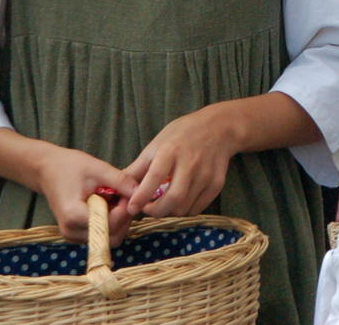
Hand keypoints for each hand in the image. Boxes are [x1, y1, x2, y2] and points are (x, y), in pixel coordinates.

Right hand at [31, 147, 135, 243]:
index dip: (125, 210)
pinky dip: (110, 222)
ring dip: (118, 221)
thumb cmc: (70, 166)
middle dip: (124, 218)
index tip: (128, 192)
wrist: (47, 170)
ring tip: (116, 198)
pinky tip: (108, 204)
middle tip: (125, 196)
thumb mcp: (98, 169)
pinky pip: (101, 235)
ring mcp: (72, 236)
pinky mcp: (76, 234)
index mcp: (74, 216)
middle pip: (111, 237)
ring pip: (108, 238)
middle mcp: (71, 232)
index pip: (110, 224)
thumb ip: (121, 181)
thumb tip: (141, 192)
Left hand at [123, 105, 239, 217]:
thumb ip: (139, 167)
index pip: (155, 177)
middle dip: (156, 211)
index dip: (141, 196)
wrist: (219, 127)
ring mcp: (205, 174)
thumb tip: (119, 186)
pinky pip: (197, 208)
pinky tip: (180, 201)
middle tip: (148, 209)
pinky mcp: (216, 184)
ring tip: (164, 204)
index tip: (131, 208)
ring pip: (184, 208)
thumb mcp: (158, 143)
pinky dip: (185, 210)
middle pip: (173, 199)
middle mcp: (190, 163)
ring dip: (170, 211)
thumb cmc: (183, 133)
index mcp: (171, 150)